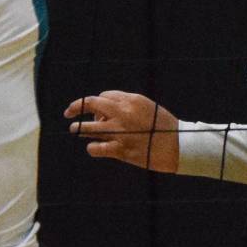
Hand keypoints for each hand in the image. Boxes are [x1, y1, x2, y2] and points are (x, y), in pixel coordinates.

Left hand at [64, 91, 178, 172]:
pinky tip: (93, 147)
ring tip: (73, 129)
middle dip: (76, 107)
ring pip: (89, 128)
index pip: (104, 96)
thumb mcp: (147, 106)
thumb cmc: (163, 125)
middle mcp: (123, 113)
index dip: (97, 103)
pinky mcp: (121, 150)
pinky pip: (97, 148)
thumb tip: (106, 109)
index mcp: (131, 100)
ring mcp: (120, 132)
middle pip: (91, 104)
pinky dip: (92, 148)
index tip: (95, 110)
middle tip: (68, 112)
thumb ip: (127, 104)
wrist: (178, 145)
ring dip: (78, 129)